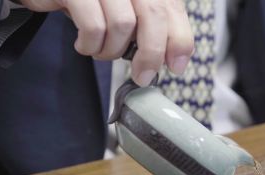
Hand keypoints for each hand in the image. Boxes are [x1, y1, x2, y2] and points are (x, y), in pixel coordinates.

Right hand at [20, 0, 193, 85]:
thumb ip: (151, 29)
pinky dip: (90, 45)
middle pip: (153, 16)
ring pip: (122, 25)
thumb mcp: (126, 11)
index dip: (180, 41)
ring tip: (101, 52)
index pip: (173, 10)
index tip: (176, 67)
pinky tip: (84, 45)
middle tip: (142, 76)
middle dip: (151, 54)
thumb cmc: (90, 3)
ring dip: (113, 50)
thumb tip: (172, 61)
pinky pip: (93, 26)